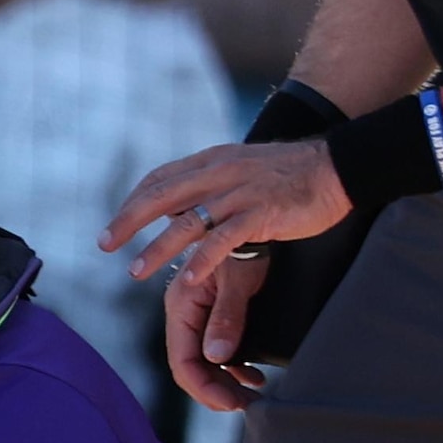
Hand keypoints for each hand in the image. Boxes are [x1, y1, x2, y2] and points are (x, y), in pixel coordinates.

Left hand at [101, 137, 351, 290]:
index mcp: (210, 162)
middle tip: (104, 245)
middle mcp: (218, 174)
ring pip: (187, 222)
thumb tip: (177, 205)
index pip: (158, 179)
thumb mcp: (241, 169)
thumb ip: (209, 184)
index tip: (114, 225)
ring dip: (157, 248)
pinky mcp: (262, 214)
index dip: (132, 201)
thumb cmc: (289, 173)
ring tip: (134, 271)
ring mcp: (240, 194)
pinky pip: (224, 240)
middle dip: (128, 222)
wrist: (338, 166)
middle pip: (160, 197)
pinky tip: (186, 280)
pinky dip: (202, 260)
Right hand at [163, 249, 274, 412]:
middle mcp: (185, 313)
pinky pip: (215, 349)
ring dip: (225, 381)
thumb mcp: (239, 277)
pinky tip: (253, 373)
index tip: (234, 405)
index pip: (183, 362)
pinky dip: (233, 367)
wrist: (259, 212)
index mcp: (182, 305)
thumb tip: (216, 357)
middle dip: (216, 391)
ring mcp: (198, 313)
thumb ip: (227, 316)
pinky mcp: (213, 311)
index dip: (205, 389)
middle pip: (191, 366)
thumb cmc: (248, 241)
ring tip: (254, 392)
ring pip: (203, 361)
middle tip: (249, 404)